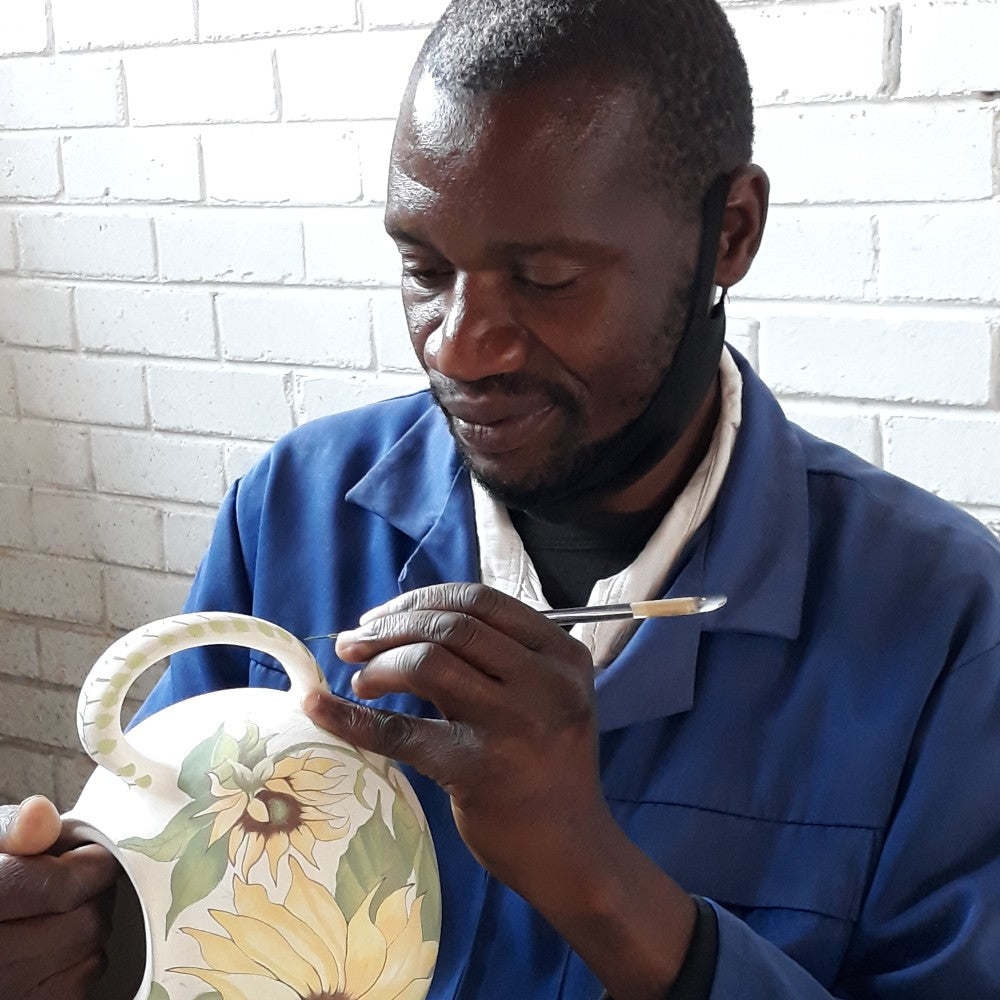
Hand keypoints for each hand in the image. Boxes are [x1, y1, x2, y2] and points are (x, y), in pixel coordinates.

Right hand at [0, 795, 119, 999]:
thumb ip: (13, 830)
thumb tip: (40, 814)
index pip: (60, 887)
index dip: (91, 864)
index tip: (95, 854)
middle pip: (85, 921)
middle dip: (92, 894)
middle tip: (78, 880)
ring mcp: (8, 990)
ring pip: (89, 951)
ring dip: (88, 924)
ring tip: (63, 909)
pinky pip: (81, 983)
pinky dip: (81, 961)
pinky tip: (56, 944)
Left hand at [303, 584, 694, 999]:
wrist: (572, 852)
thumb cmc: (548, 768)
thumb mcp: (547, 697)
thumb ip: (499, 660)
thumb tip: (408, 626)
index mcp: (563, 656)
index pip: (480, 601)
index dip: (420, 600)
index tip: (381, 617)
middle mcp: (546, 682)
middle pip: (451, 626)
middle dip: (390, 627)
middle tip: (351, 644)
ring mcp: (515, 724)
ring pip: (428, 663)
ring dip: (377, 664)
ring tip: (359, 681)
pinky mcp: (479, 769)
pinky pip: (401, 731)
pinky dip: (352, 716)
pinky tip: (320, 708)